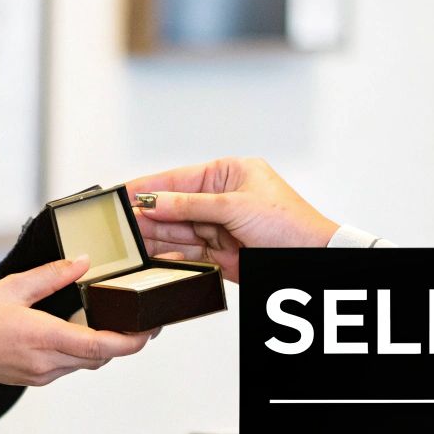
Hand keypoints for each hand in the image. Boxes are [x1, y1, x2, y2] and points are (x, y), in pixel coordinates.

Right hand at [0, 257, 151, 385]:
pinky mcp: (36, 378)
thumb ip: (52, 275)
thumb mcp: (14, 287)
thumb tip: (83, 262)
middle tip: (139, 320)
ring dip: (102, 347)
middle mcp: (47, 362)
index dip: (129, 341)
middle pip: (100, 357)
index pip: (99, 346)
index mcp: (43, 338)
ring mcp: (42, 374)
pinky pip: (70, 366)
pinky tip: (77, 331)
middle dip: (123, 341)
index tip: (147, 330)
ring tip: (111, 321)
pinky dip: (81, 351)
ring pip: (86, 364)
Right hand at [124, 157, 337, 280]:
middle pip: (175, 206)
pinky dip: (170, 255)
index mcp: (229, 174)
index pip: (180, 178)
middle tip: (122, 222)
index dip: (150, 186)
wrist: (311, 259)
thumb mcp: (235, 206)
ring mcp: (220, 227)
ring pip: (178, 231)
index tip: (124, 192)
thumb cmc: (290, 224)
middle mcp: (221, 199)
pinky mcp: (220, 254)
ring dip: (156, 236)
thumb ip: (191, 206)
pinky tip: (153, 255)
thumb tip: (156, 202)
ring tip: (132, 241)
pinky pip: (188, 253)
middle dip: (150, 215)